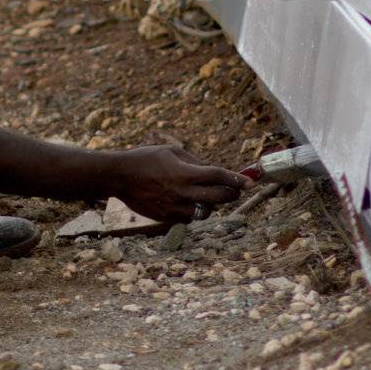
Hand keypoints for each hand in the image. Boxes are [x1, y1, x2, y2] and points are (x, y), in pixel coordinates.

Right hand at [108, 144, 252, 222]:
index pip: (219, 177)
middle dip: (232, 194)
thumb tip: (214, 170)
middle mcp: (182, 192)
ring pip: (206, 212)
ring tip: (210, 195)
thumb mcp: (172, 151)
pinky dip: (195, 210)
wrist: (120, 177)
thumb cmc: (146, 159)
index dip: (237, 179)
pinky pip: (190, 217)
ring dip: (213, 204)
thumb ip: (195, 161)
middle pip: (218, 198)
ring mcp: (174, 208)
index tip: (250, 182)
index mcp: (185, 173)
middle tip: (236, 190)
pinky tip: (191, 201)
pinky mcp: (167, 218)